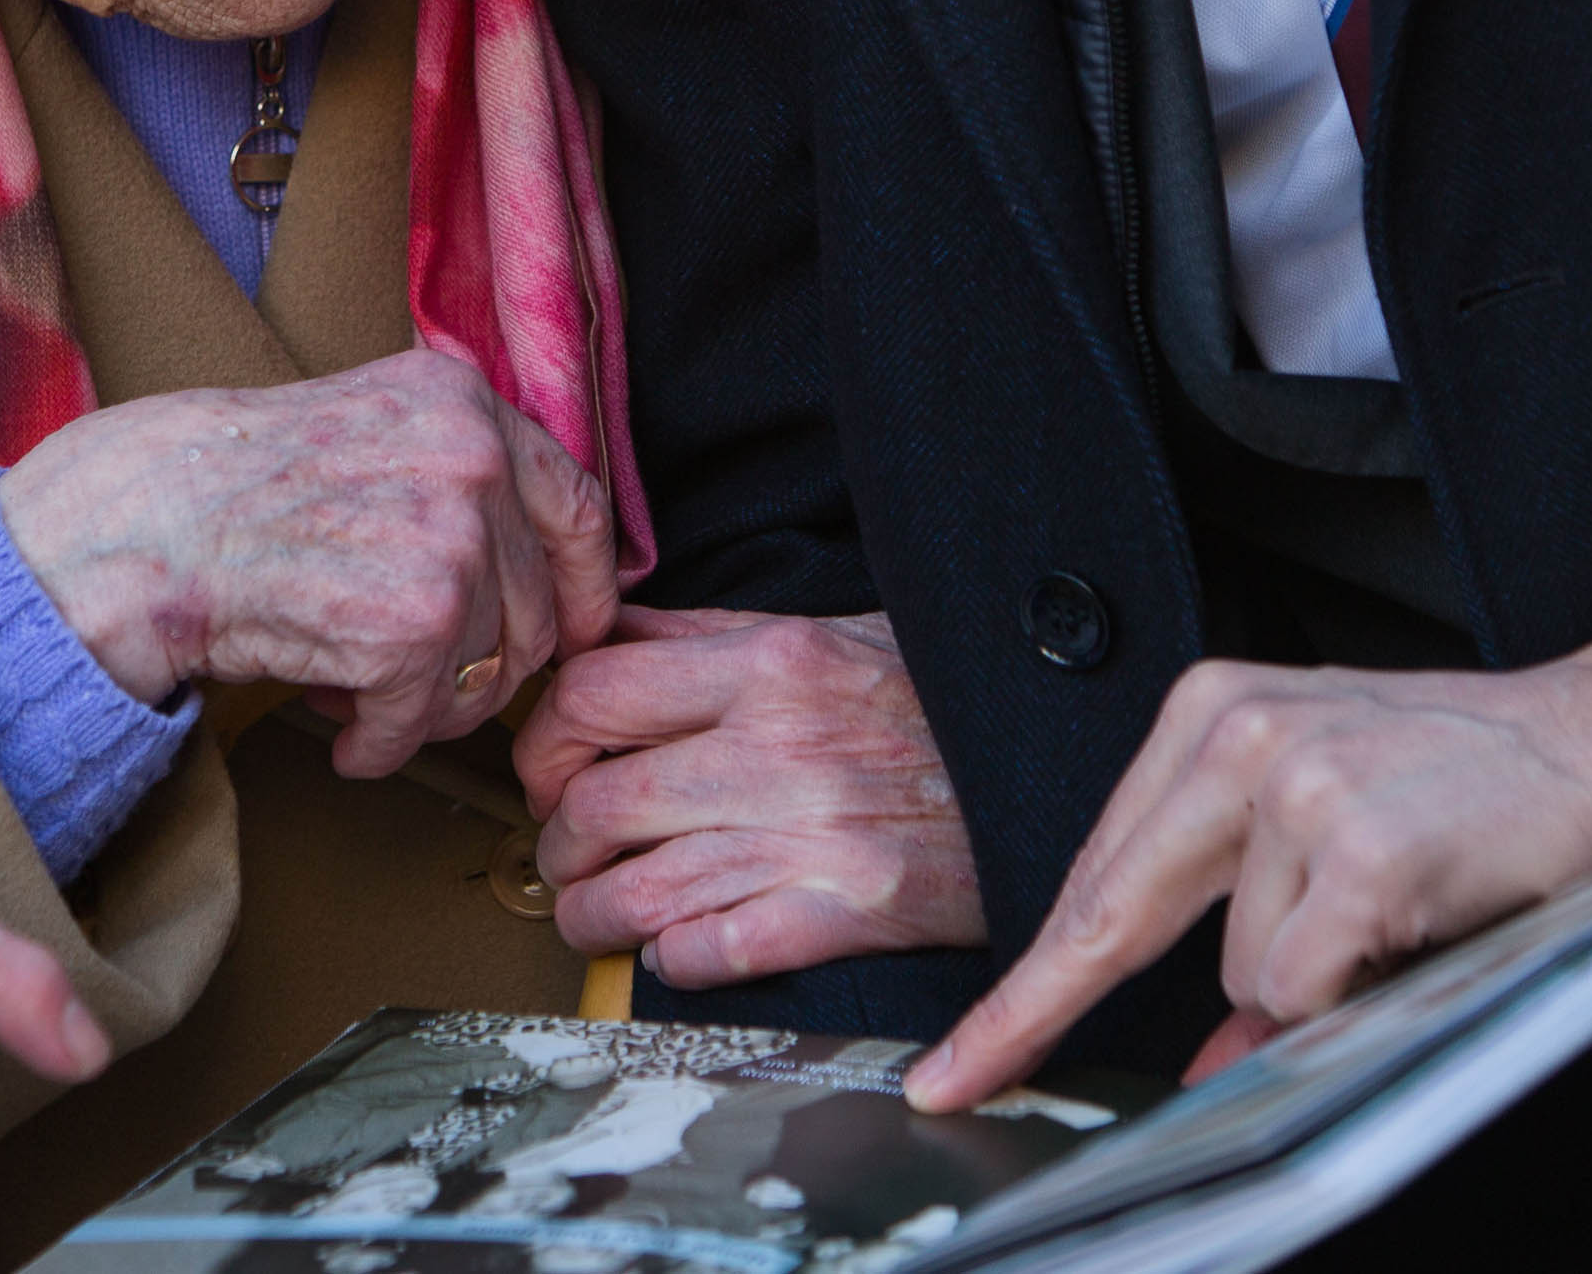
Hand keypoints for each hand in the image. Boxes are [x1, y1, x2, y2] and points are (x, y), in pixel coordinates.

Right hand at [0, 349, 619, 776]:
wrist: (138, 529)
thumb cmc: (224, 486)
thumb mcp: (361, 425)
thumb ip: (450, 468)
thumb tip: (536, 567)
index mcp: (462, 400)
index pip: (576, 507)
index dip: (583, 589)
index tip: (571, 633)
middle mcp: (472, 458)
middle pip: (537, 612)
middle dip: (478, 667)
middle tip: (406, 676)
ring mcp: (449, 540)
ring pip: (486, 676)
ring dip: (422, 708)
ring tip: (356, 693)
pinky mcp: (412, 625)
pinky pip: (423, 721)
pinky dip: (380, 745)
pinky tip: (340, 731)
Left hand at [514, 606, 983, 986]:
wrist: (1047, 775)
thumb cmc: (935, 708)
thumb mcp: (833, 633)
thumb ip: (710, 632)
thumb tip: (608, 632)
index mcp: (771, 662)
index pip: (592, 693)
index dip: (543, 740)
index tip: (550, 768)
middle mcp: (778, 747)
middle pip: (594, 802)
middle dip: (556, 842)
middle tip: (566, 851)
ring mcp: (808, 837)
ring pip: (633, 893)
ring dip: (590, 914)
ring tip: (595, 911)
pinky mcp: (843, 915)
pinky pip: (707, 952)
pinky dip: (667, 959)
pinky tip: (673, 946)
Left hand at [908, 602, 1591, 1111]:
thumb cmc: (1482, 776)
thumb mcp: (1334, 824)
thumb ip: (1246, 922)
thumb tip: (1203, 1061)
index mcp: (1209, 714)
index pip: (1094, 874)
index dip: (1024, 983)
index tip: (956, 1062)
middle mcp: (1233, 736)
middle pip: (1110, 919)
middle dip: (1042, 1014)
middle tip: (971, 1082)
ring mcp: (1297, 788)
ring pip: (1240, 976)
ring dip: (1312, 982)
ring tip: (1398, 913)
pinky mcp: (1363, 848)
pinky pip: (1313, 988)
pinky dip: (1363, 989)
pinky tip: (1421, 919)